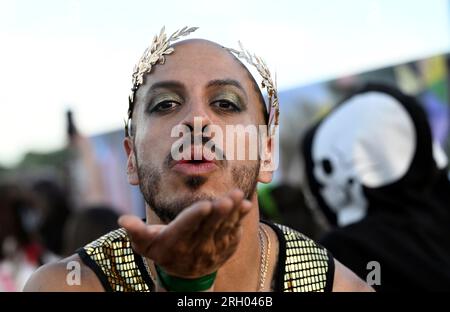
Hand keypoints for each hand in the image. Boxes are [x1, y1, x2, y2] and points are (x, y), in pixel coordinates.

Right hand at [118, 189, 251, 278]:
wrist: (185, 276)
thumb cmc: (163, 251)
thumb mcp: (145, 245)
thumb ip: (136, 231)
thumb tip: (122, 219)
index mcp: (176, 242)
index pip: (186, 227)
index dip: (195, 217)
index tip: (205, 205)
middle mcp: (196, 247)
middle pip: (209, 226)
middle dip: (219, 212)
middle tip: (228, 198)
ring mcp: (213, 249)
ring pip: (224, 228)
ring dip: (233, 213)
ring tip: (239, 197)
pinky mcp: (226, 248)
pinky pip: (234, 232)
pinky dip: (241, 220)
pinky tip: (245, 206)